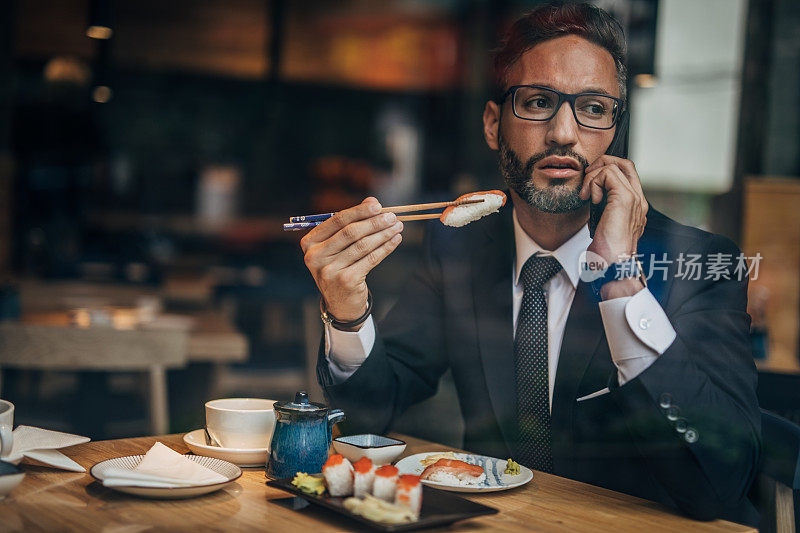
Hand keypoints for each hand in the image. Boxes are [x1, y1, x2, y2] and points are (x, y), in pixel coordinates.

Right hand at [301, 197, 403, 322]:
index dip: (359, 211)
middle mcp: (315, 257)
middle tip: (392, 217)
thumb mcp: (339, 246)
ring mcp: (329, 270)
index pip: (336, 220)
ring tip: (397, 227)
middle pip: (350, 232)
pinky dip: (385, 248)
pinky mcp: (346, 280)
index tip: (377, 206)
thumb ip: (352, 223)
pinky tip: (395, 241)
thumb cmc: (339, 267)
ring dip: (383, 234)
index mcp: (310, 243)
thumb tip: (372, 201)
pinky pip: (371, 259)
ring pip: (362, 245)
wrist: (340, 303)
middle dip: (374, 222)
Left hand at [580, 156, 647, 297]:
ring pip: (614, 166)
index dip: (605, 172)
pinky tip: (591, 199)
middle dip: (601, 164)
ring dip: (593, 177)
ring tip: (587, 196)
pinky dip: (593, 182)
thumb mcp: (603, 226)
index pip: (626, 174)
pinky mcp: (624, 199)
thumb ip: (603, 210)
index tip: (590, 188)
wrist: (614, 266)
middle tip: (587, 181)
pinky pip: (607, 174)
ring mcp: (634, 199)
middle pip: (624, 164)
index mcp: (636, 206)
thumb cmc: (607, 253)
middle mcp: (639, 200)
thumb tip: (591, 199)